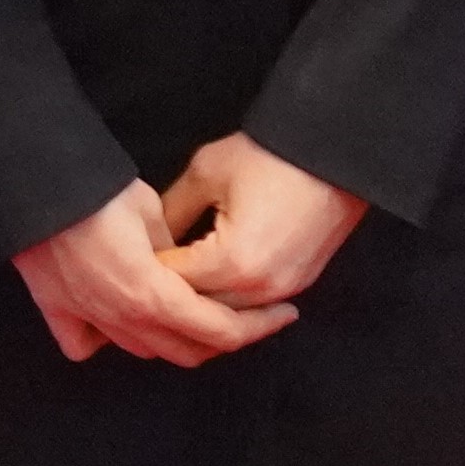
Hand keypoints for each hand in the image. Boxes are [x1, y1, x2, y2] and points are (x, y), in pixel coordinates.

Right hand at [10, 179, 298, 367]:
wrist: (30, 181)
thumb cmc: (93, 188)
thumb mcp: (150, 208)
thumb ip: (175, 249)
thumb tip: (179, 260)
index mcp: (155, 295)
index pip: (221, 331)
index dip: (259, 327)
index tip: (283, 315)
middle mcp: (123, 318)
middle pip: (187, 351)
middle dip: (223, 339)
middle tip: (243, 317)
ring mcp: (86, 317)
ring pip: (142, 351)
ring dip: (172, 340)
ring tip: (188, 316)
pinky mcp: (55, 308)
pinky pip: (83, 344)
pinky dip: (103, 341)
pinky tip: (115, 322)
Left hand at [157, 134, 369, 308]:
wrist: (334, 154)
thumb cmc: (271, 157)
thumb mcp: (206, 173)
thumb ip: (170, 210)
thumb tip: (149, 235)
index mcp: (231, 263)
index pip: (173, 285)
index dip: (147, 270)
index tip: (129, 256)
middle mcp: (260, 288)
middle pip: (200, 308)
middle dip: (172, 290)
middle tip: (147, 270)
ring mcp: (284, 290)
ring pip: (228, 312)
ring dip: (202, 297)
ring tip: (176, 274)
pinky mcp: (300, 284)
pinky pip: (255, 303)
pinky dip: (230, 295)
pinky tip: (211, 275)